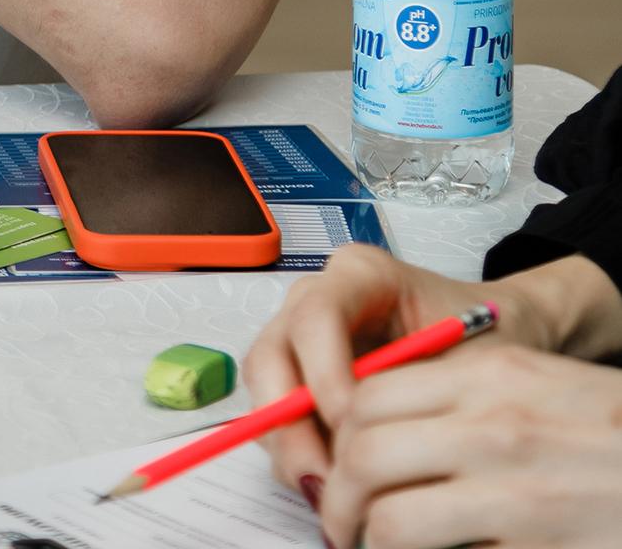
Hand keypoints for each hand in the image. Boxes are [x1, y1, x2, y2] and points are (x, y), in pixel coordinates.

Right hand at [244, 247, 553, 499]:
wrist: (500, 332)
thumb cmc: (488, 336)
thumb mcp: (470, 358)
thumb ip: (425, 392)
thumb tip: (384, 445)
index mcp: (360, 275)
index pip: (315, 316)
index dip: (323, 375)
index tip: (352, 426)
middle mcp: (318, 298)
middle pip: (271, 355)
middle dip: (290, 424)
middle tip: (328, 481)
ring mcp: (302, 336)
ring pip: (266, 391)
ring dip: (291, 446)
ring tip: (336, 492)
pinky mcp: (301, 373)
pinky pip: (277, 415)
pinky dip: (299, 454)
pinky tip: (337, 483)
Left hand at [319, 341, 621, 546]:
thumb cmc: (609, 432)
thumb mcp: (535, 387)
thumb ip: (461, 399)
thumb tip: (374, 430)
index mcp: (491, 379)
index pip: (369, 397)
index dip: (339, 438)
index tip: (338, 468)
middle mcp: (495, 430)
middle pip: (366, 458)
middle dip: (338, 501)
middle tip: (342, 527)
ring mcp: (517, 497)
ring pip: (393, 523)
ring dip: (369, 542)